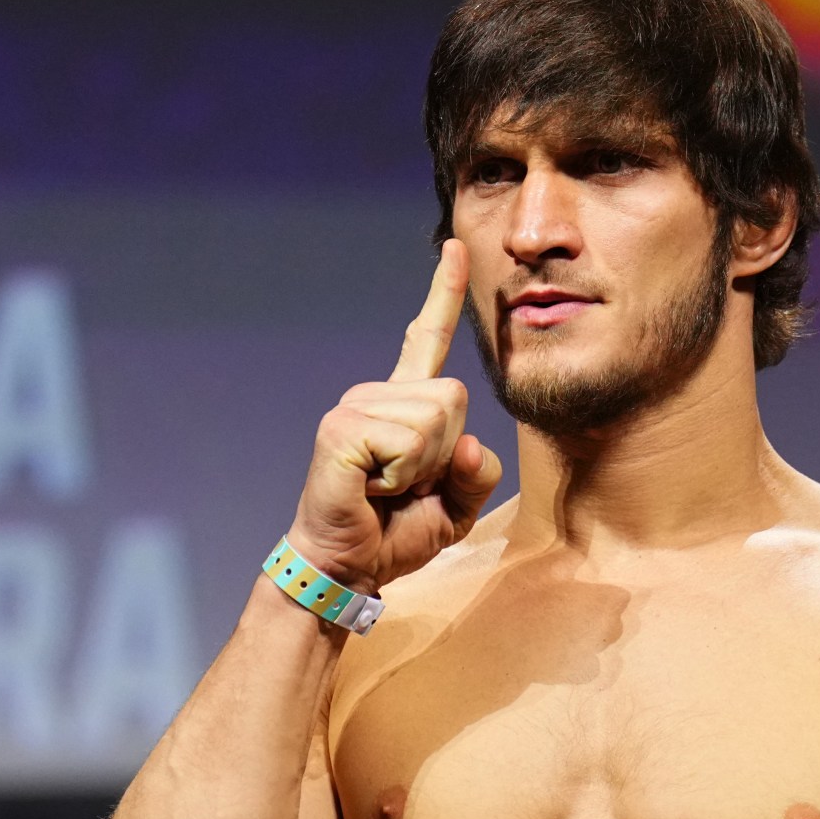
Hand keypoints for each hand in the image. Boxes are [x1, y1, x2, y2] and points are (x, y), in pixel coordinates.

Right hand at [286, 239, 503, 592]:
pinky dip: (400, 477)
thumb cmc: (395, 534)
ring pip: (436, 421)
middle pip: (454, 398)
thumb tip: (468, 443)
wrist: (349, 568)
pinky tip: (372, 489)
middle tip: (405, 485)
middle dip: (445, 454)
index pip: (428, 339)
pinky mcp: (341, 429)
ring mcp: (355, 407)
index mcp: (404, 405)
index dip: (444, 294)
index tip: (454, 249)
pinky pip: (408, 442)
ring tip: (385, 488)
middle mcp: (376, 395)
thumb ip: (478, 473)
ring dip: (422, 469)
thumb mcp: (456, 507)